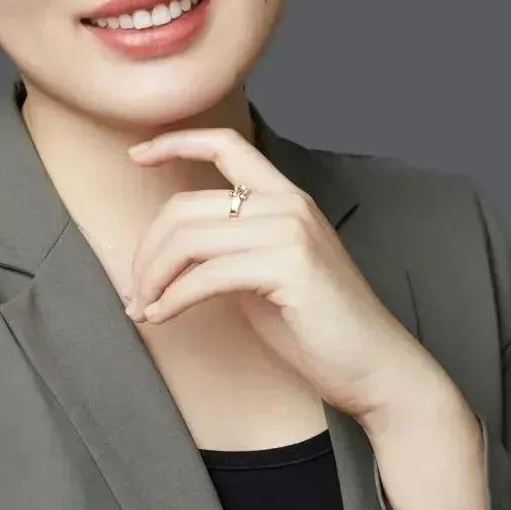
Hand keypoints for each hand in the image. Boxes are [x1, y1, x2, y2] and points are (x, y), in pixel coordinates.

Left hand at [124, 126, 459, 424]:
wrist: (376, 367)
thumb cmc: (317, 325)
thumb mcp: (266, 270)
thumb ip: (228, 246)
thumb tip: (165, 251)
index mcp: (285, 196)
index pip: (226, 145)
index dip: (176, 142)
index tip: (137, 154)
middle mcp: (288, 203)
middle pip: (188, 206)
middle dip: (147, 249)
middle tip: (134, 288)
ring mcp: (290, 232)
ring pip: (190, 238)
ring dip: (153, 277)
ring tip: (143, 307)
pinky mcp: (289, 266)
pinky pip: (207, 275)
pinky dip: (173, 298)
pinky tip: (161, 317)